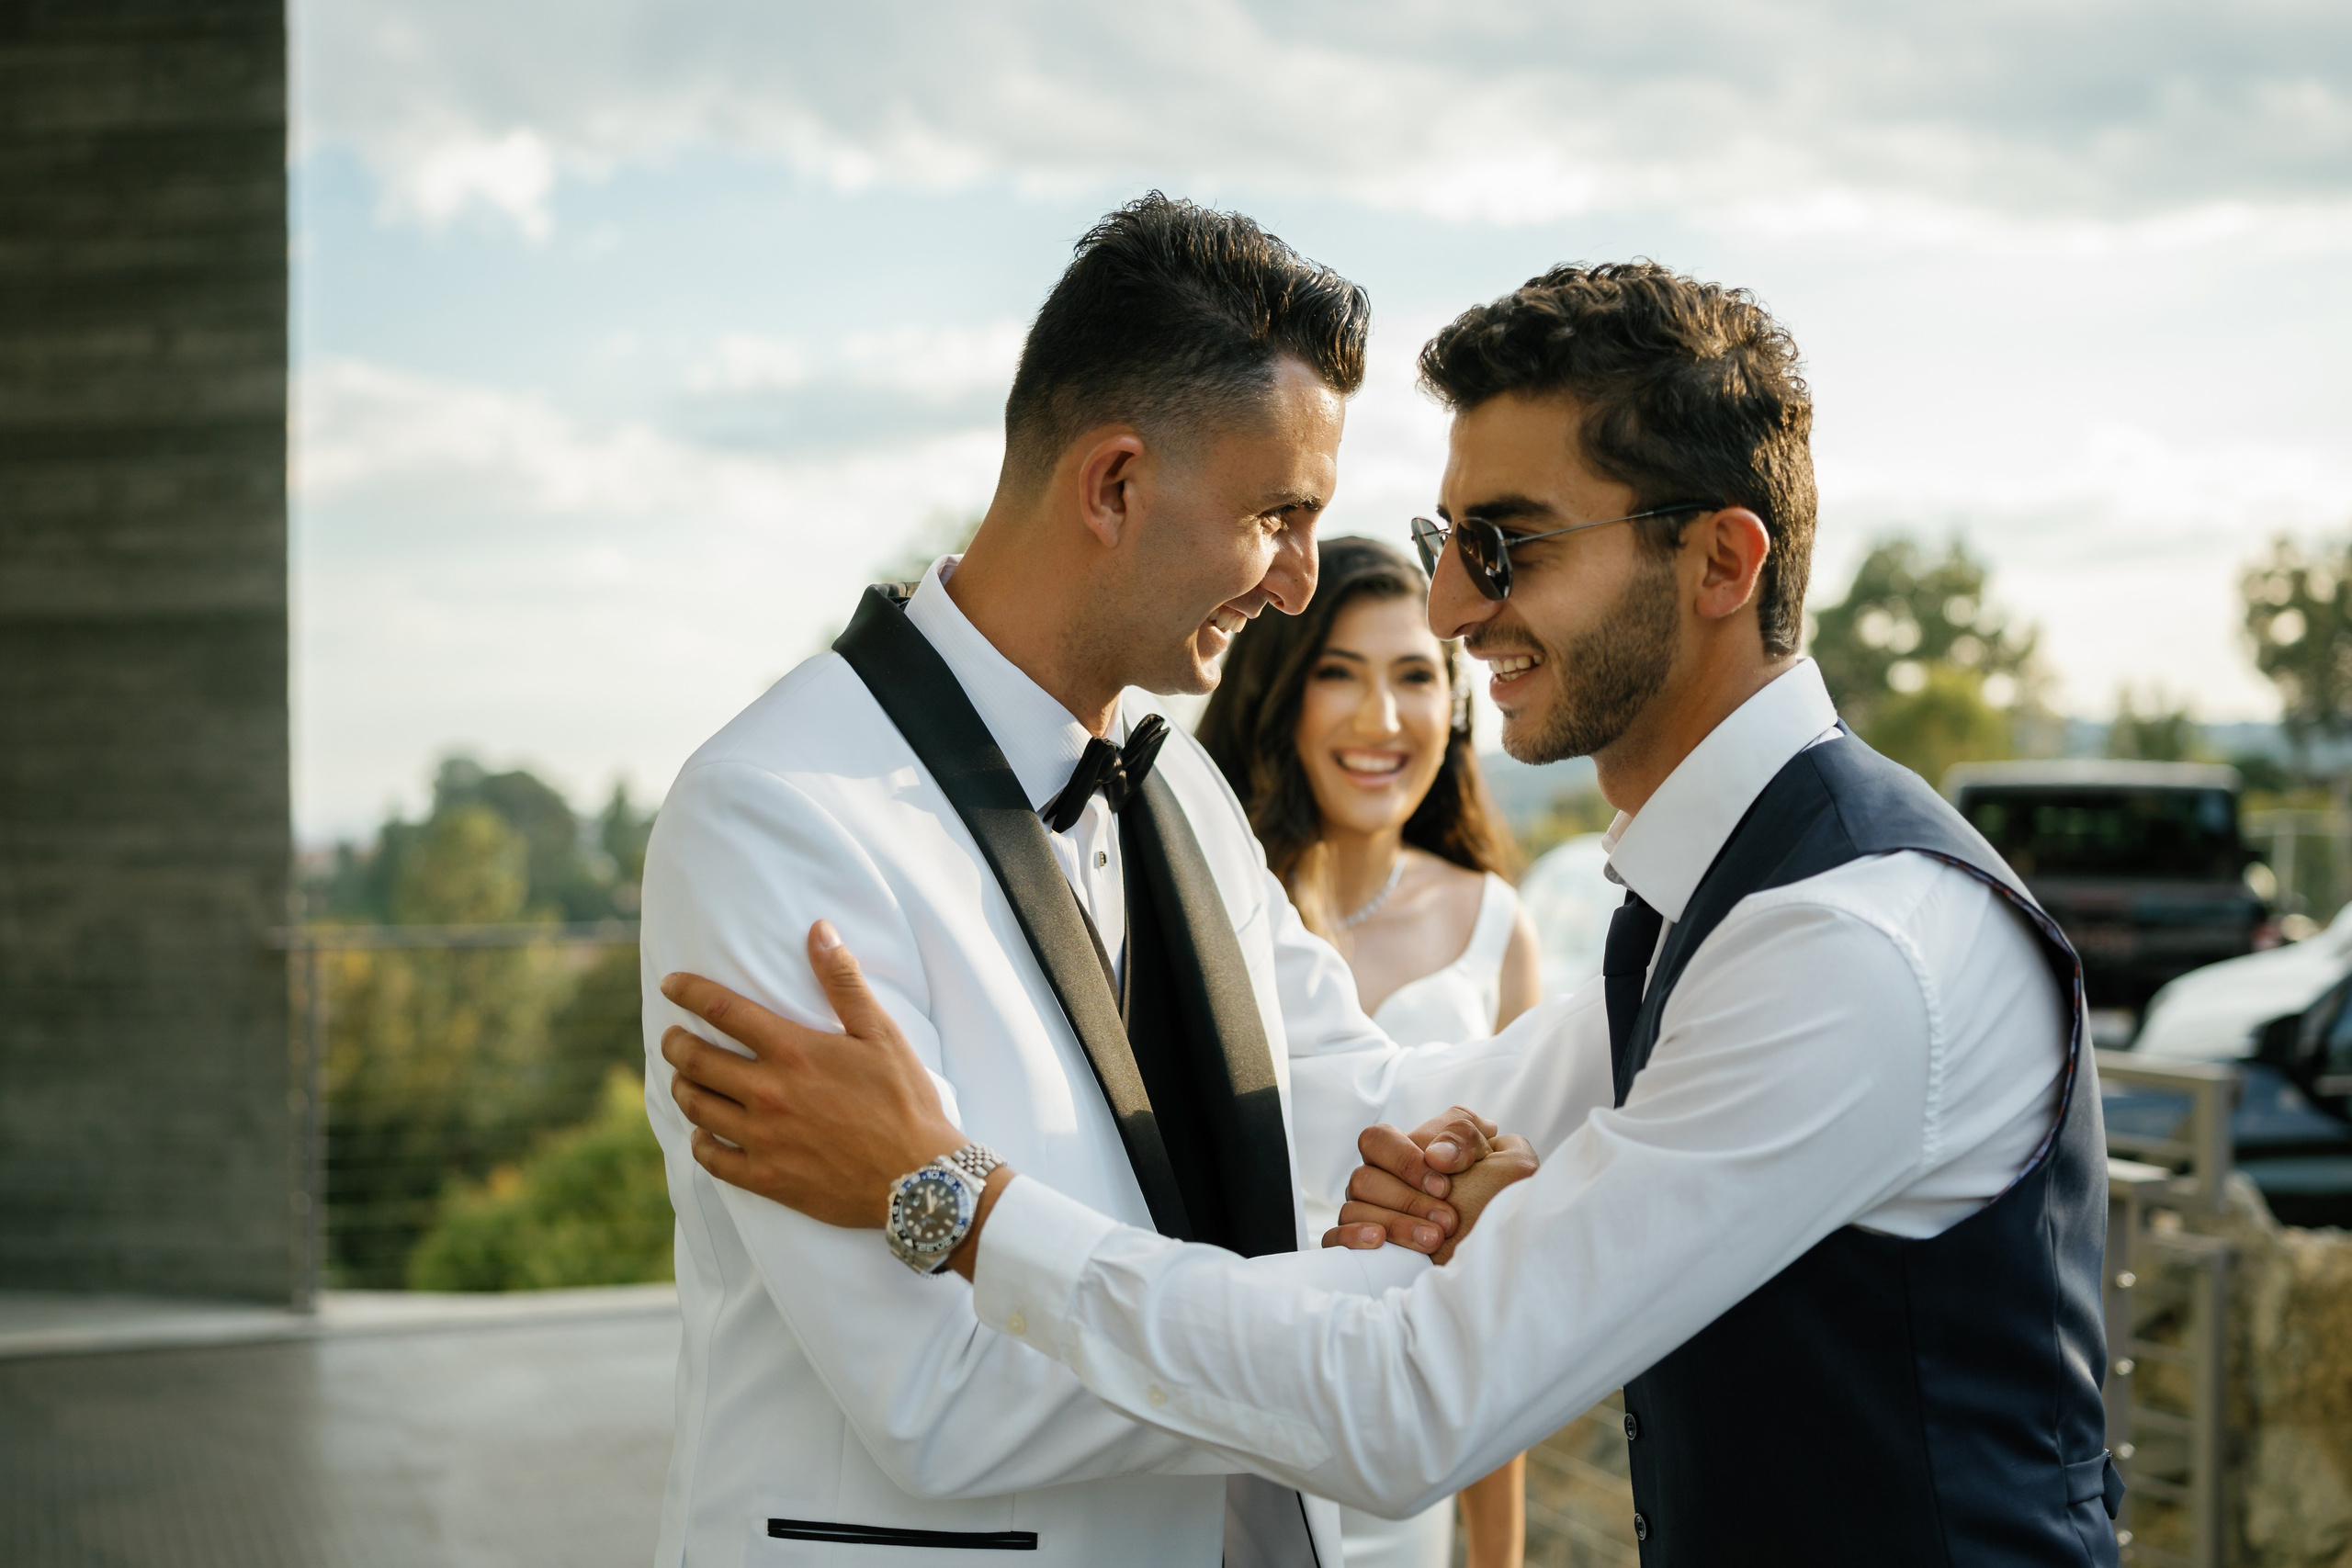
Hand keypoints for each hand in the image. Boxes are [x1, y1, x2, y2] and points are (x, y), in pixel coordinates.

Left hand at [659, 921, 966, 1228]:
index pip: (723, 1010)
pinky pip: (711, 1158)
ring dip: (681, 1087)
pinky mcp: (766, 1177)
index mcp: (793, 1051)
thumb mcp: (881, 1033)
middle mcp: (769, 1092)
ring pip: (696, 1107)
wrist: (917, 1179)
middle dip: (674, 1042)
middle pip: (695, 1060)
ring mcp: (763, 1138)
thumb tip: (819, 930)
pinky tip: (704, 1134)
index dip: (689, 992)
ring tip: (683, 1079)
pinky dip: (699, 1141)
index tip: (670, 984)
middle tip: (672, 1037)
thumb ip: (844, 981)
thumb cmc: (905, 1101)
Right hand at [1320, 1106, 1535, 1263]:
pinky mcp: (1362, 1249)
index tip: (1445, 1184)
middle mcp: (1380, 1182)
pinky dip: (1352, 1237)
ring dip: (1396, 1223)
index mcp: (1404, 1154)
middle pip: (1364, 1176)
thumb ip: (1469, 1134)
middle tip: (1448, 1220)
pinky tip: (1379, 1243)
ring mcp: (1368, 1214)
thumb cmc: (1504, 1204)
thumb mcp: (1504, 1162)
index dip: (1405, 1158)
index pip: (1378, 1139)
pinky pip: (1334, 1237)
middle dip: (1407, 1198)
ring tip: (1434, 1241)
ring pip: (1354, 1208)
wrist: (1507, 1259)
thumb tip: (1436, 1151)